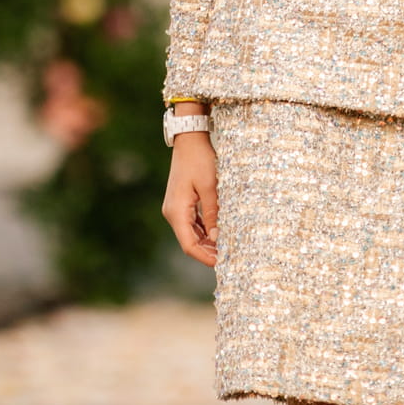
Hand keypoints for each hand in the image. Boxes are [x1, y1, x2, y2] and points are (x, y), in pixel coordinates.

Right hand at [162, 133, 218, 267]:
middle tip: (230, 258)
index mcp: (176, 211)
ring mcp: (176, 209)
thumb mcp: (210, 187)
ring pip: (192, 234)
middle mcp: (172, 213)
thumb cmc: (200, 160)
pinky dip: (205, 231)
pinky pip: (193, 224)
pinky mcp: (181, 204)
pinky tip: (220, 234)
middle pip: (190, 241)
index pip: (189, 245)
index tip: (222, 264)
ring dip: (208, 243)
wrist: (189, 140)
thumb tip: (217, 238)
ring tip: (228, 249)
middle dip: (208, 252)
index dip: (204, 257)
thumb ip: (213, 213)